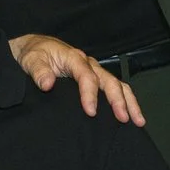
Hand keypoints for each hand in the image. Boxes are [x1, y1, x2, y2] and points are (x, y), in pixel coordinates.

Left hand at [9, 34, 144, 126]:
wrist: (33, 49)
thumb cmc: (34, 54)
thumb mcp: (31, 60)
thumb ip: (39, 71)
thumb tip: (47, 83)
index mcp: (74, 58)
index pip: (87, 76)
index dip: (90, 94)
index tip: (91, 112)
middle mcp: (88, 64)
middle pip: (108, 80)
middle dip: (118, 100)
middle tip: (123, 118)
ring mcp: (94, 71)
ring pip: (117, 84)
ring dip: (129, 102)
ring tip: (138, 120)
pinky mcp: (95, 78)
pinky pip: (114, 88)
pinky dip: (125, 101)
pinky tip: (131, 116)